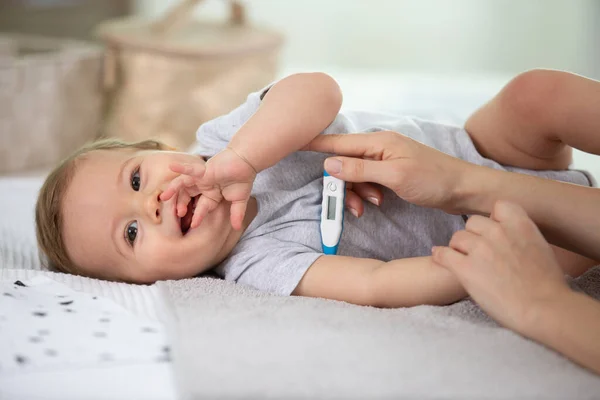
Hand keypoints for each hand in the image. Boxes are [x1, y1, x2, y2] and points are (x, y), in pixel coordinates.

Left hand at [161, 147, 256, 229]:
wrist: (246, 162)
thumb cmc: (243, 179)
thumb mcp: (239, 201)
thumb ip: (237, 214)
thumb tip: (238, 228)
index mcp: (211, 195)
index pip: (201, 208)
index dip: (197, 216)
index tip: (193, 225)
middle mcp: (203, 187)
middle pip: (187, 197)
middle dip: (181, 205)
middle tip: (178, 214)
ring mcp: (201, 178)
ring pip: (183, 184)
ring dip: (173, 190)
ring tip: (163, 197)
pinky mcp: (202, 169)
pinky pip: (189, 169)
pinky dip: (181, 168)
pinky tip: (171, 166)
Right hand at [307, 131, 473, 213]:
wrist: (464, 190)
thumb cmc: (434, 180)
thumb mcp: (395, 176)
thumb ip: (360, 169)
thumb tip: (329, 163)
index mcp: (378, 142)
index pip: (338, 143)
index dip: (315, 144)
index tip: (292, 142)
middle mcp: (379, 147)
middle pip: (344, 163)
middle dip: (345, 185)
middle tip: (356, 206)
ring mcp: (384, 160)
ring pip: (355, 175)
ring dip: (358, 192)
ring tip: (373, 205)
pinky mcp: (390, 172)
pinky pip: (367, 181)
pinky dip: (367, 193)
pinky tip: (378, 202)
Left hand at [432, 200, 571, 334]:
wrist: (543, 309)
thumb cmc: (547, 285)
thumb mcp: (541, 247)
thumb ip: (522, 235)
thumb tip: (508, 232)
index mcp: (520, 225)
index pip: (499, 206)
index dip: (494, 218)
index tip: (495, 231)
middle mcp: (498, 232)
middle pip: (473, 222)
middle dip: (474, 235)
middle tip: (477, 251)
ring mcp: (480, 249)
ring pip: (457, 237)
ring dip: (458, 247)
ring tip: (463, 259)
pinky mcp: (465, 268)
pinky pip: (443, 254)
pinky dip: (440, 256)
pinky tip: (440, 258)